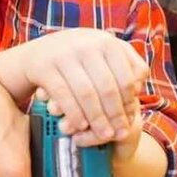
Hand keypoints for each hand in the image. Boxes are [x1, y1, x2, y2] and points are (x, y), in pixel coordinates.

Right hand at [20, 30, 147, 143]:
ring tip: (104, 135)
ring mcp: (64, 54)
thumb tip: (137, 87)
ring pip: (86, 93)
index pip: (126, 77)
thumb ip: (127, 64)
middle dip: (115, 114)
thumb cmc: (80, 57)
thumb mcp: (103, 52)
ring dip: (97, 118)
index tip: (130, 119)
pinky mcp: (44, 66)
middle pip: (107, 87)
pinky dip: (74, 113)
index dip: (129, 101)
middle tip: (119, 133)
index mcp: (106, 42)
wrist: (38, 52)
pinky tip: (80, 127)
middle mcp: (86, 44)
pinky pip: (63, 95)